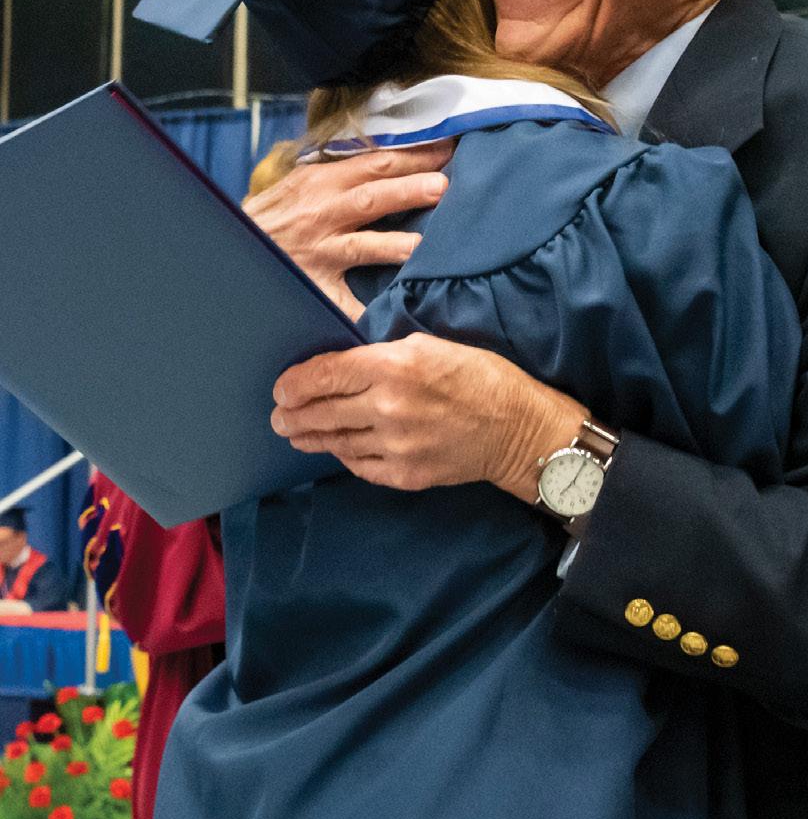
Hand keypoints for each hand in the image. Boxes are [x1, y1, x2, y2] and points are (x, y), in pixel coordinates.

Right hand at [243, 144, 452, 319]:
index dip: (413, 156)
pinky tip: (389, 316)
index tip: (447, 150)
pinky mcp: (312, 285)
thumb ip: (338, 172)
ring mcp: (317, 251)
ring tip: (423, 246)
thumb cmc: (270, 217)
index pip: (374, 163)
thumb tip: (388, 157)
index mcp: (320, 181)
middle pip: (373, 197)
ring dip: (395, 245)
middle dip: (409, 190)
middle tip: (443, 186)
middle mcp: (320, 213)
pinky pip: (341, 302)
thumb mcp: (298, 184)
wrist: (225, 249)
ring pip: (361, 246)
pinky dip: (362, 310)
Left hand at [271, 333, 585, 503]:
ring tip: (294, 433)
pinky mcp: (404, 473)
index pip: (325, 373)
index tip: (282, 387)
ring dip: (309, 437)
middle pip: (320, 411)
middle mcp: (387, 406)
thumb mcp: (433, 345)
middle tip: (278, 415)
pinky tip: (336, 449)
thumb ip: (388, 353)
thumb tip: (351, 362)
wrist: (518, 429)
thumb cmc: (482, 377)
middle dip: (292, 414)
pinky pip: (359, 464)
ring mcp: (394, 444)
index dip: (295, 382)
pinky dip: (343, 455)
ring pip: (335, 441)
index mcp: (394, 366)